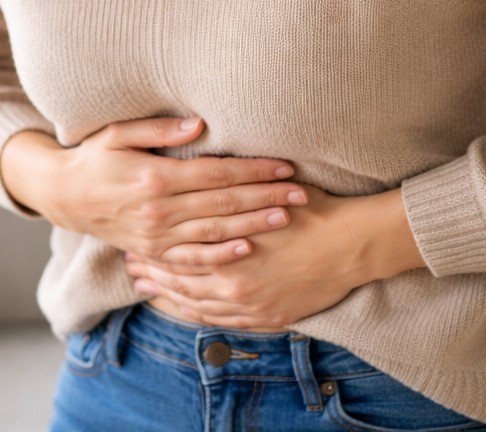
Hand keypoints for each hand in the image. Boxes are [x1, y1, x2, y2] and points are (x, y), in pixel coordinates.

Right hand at [0, 118, 307, 262]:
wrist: (63, 196)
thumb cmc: (93, 157)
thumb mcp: (117, 134)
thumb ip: (158, 131)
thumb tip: (199, 125)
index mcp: (155, 178)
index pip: (216, 174)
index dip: (253, 170)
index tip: (284, 165)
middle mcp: (158, 211)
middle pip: (223, 203)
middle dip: (266, 197)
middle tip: (301, 192)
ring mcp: (156, 236)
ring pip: (215, 231)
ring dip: (254, 225)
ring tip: (287, 217)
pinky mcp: (153, 251)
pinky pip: (192, 257)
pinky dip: (221, 254)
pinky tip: (247, 248)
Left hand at [124, 186, 425, 329]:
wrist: (352, 244)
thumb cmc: (312, 210)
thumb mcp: (265, 190)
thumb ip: (228, 186)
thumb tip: (199, 165)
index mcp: (226, 248)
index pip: (176, 250)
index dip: (153, 245)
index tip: (135, 239)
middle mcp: (232, 281)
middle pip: (180, 279)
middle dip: (154, 272)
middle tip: (132, 267)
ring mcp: (249, 303)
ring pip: (196, 303)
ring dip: (171, 295)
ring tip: (148, 288)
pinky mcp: (268, 317)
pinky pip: (223, 320)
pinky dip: (200, 314)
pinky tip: (187, 309)